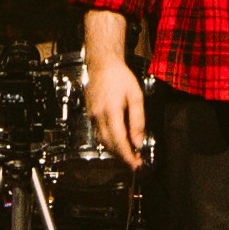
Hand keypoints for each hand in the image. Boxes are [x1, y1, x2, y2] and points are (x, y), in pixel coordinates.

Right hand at [85, 56, 147, 171]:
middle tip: (135, 162)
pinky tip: (118, 142)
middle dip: (122, 156)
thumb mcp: (136, 96)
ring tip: (129, 155)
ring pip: (102, 141)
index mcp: (111, 111)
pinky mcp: (90, 115)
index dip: (127, 156)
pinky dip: (108, 142)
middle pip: (109, 144)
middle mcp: (99, 116)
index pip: (119, 141)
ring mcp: (92, 116)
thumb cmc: (120, 78)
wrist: (102, 65)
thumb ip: (137, 120)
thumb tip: (138, 142)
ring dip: (115, 151)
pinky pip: (98, 134)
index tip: (136, 165)